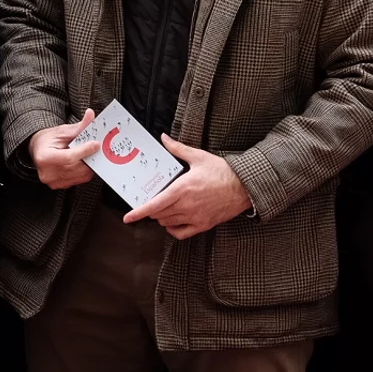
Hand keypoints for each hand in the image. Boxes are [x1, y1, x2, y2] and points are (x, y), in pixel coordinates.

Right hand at [29, 109, 99, 189]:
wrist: (38, 149)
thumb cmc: (48, 140)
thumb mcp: (63, 131)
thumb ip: (79, 125)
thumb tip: (90, 115)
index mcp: (44, 157)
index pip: (69, 157)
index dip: (84, 150)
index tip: (95, 144)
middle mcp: (47, 172)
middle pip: (77, 168)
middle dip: (88, 157)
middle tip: (93, 147)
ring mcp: (53, 181)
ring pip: (81, 175)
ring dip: (88, 164)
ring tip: (84, 154)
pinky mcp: (60, 185)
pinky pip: (79, 180)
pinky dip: (84, 171)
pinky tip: (80, 162)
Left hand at [127, 135, 252, 237]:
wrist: (244, 187)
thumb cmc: (222, 171)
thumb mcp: (198, 157)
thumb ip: (178, 149)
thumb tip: (164, 138)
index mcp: (182, 189)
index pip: (155, 204)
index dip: (139, 212)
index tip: (128, 218)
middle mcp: (186, 205)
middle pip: (159, 214)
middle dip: (151, 209)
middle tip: (151, 201)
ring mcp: (195, 217)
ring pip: (168, 223)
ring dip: (161, 217)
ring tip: (163, 207)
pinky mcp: (203, 225)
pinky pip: (181, 233)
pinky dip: (173, 229)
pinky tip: (173, 221)